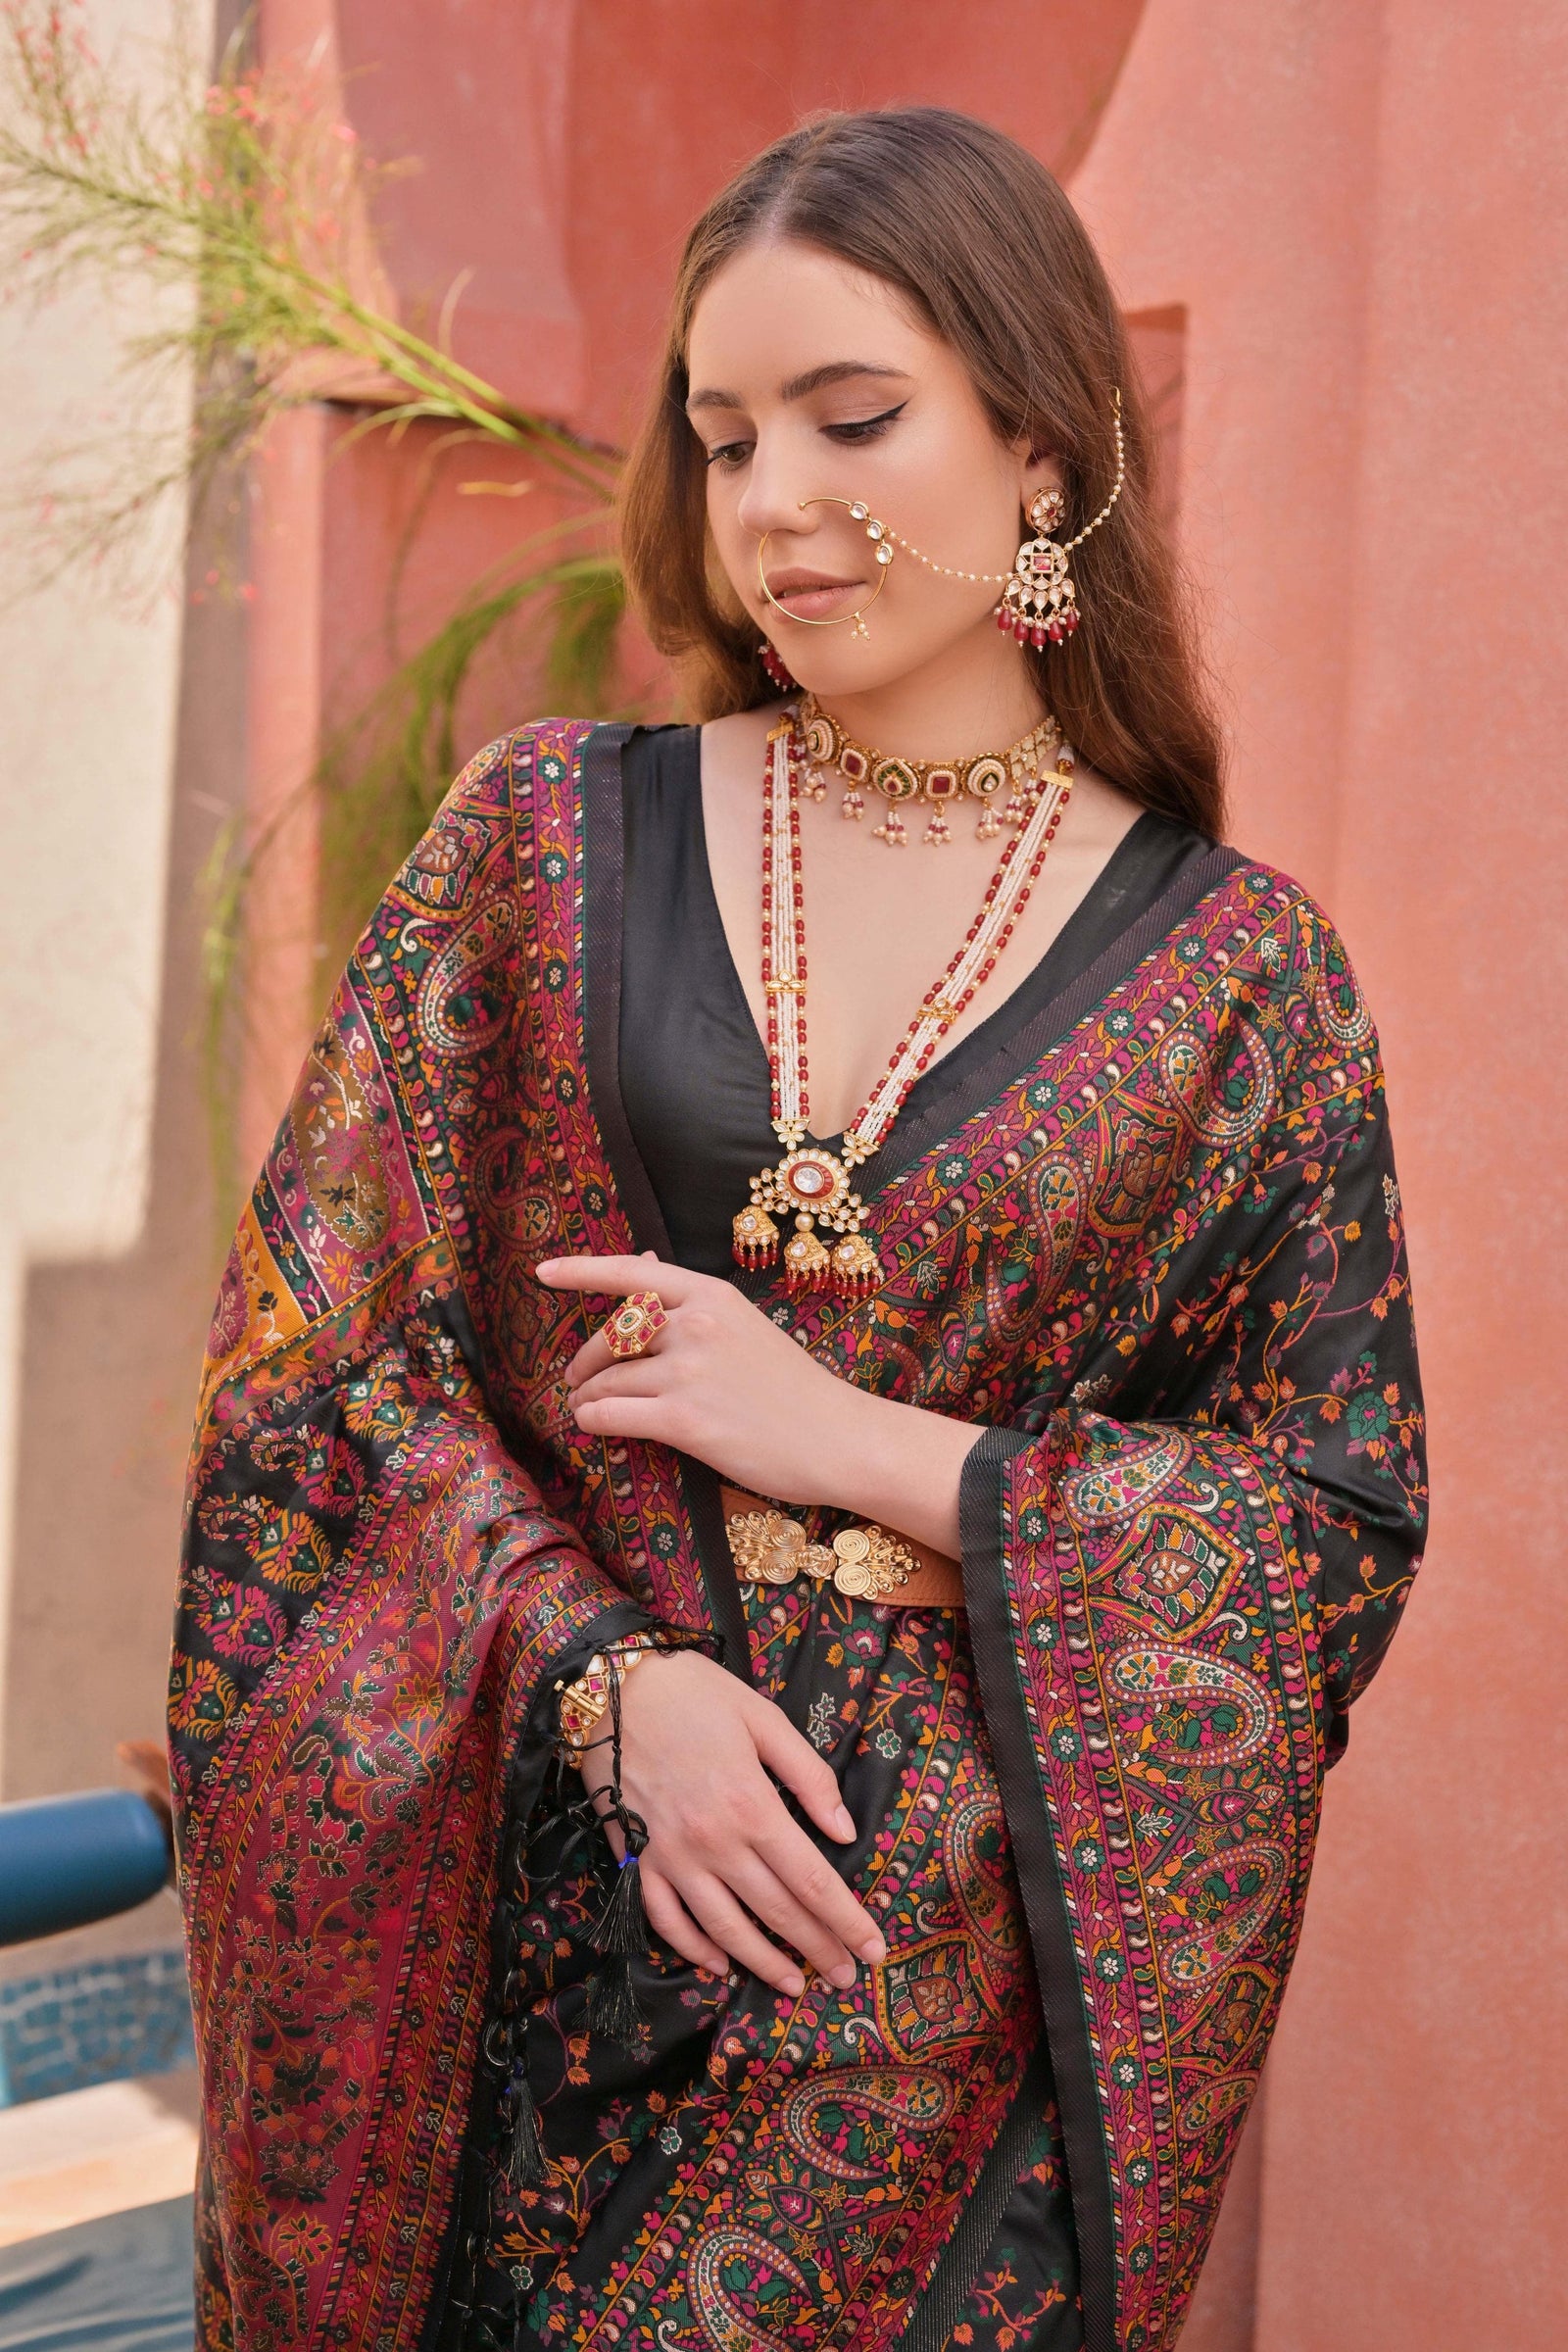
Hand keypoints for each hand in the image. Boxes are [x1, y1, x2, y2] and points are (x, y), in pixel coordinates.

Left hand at [535, 1251, 975, 1553]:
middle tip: (577, 1380)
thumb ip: (694, 1306)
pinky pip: (611, 1414)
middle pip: (612, 1334)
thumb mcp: (746, 1327)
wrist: (839, 1439)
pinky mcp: (684, 1421)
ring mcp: (689, 1372)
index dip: (581, 1271)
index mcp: (712, 1295)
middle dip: (585, 1360)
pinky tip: (595, 1425)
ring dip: (587, 1396)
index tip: (543, 1272)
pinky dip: (593, 1420)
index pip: (632, 1273)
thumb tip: (645, 1267)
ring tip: (586, 1409)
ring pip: (607, 1379)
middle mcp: (697, 1325)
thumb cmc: (795, 1388)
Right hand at [579, 1645, 885, 1996]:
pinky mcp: (636, 1860)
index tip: (874, 1950)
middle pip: (777, 1911)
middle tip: (845, 1977)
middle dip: (818, 1949)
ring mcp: (672, 1858)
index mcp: (753, 1806)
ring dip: (762, 1964)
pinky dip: (692, 1948)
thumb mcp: (764, 1719)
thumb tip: (845, 1832)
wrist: (611, 1687)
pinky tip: (719, 1963)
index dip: (847, 1921)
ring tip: (792, 1985)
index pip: (812, 1880)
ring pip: (724, 1929)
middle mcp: (715, 1843)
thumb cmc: (695, 1695)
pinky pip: (665, 1919)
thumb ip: (810, 1776)